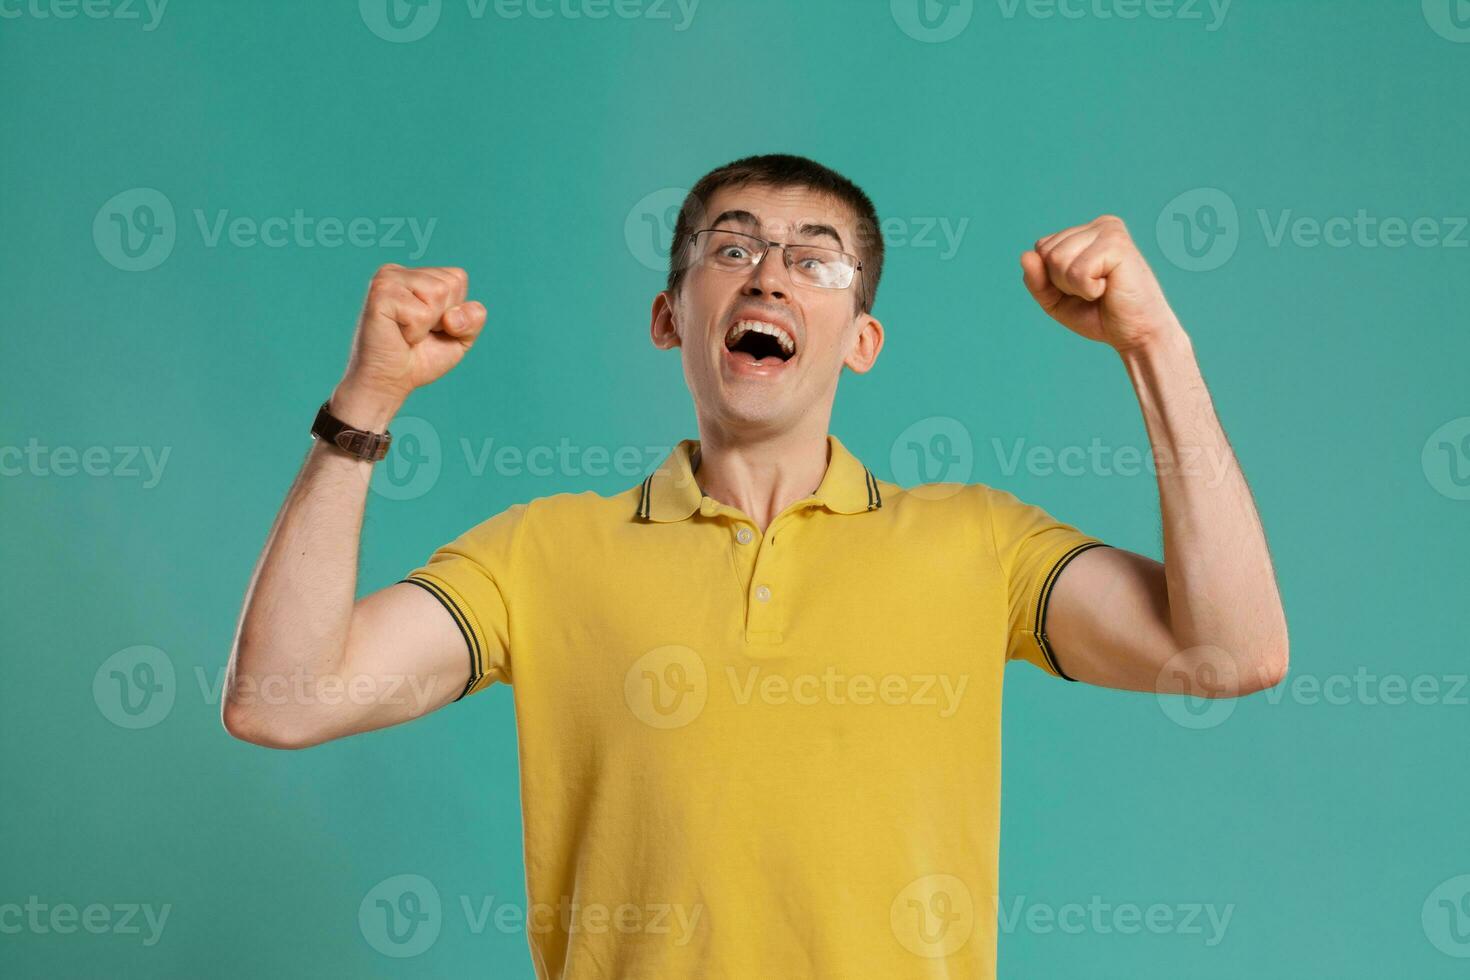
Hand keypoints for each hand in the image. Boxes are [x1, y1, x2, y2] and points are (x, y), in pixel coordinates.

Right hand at [335, 264, 486, 419]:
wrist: (388, 383)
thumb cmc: (420, 358)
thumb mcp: (459, 338)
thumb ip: (473, 319)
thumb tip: (454, 315)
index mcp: (415, 275)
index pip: (458, 278)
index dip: (454, 310)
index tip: (430, 326)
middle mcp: (398, 271)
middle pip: (451, 284)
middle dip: (443, 317)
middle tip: (417, 332)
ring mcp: (387, 279)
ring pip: (438, 293)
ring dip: (429, 324)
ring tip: (407, 333)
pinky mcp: (380, 294)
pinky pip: (421, 313)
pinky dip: (416, 333)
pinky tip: (398, 335)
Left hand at [1020, 216, 1179, 352]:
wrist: (1137, 334)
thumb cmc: (1099, 315)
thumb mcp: (1055, 300)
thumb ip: (1036, 279)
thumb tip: (1026, 256)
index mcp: (1085, 232)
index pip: (1041, 248)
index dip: (1051, 279)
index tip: (1081, 288)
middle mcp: (1098, 225)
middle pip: (1046, 252)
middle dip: (1061, 282)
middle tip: (1093, 291)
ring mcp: (1109, 231)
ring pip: (1057, 259)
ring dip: (1074, 286)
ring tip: (1101, 289)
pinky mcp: (1117, 244)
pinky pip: (1077, 271)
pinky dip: (1088, 290)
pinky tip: (1109, 288)